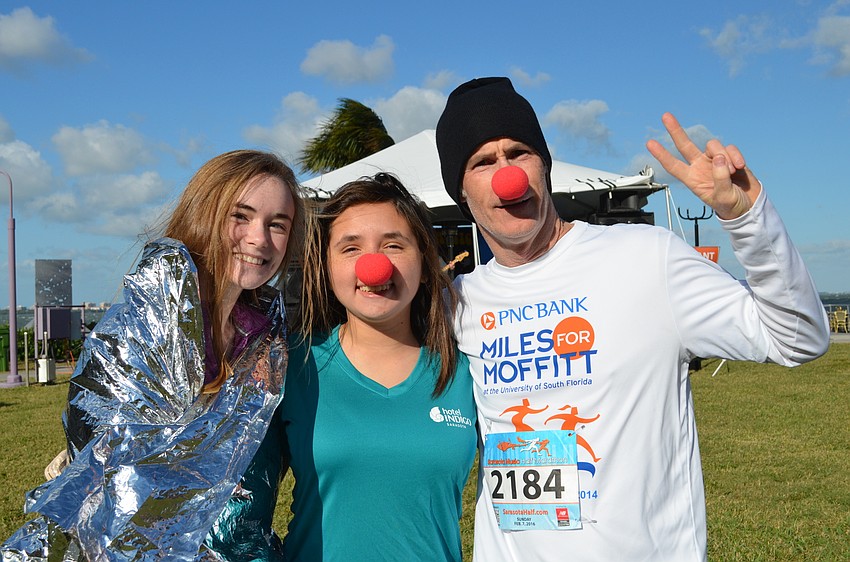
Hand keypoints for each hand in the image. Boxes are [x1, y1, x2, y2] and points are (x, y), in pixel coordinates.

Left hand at [646, 113, 760, 219]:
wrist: (749, 204)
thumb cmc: (731, 205)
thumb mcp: (723, 197)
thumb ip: (720, 179)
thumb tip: (719, 158)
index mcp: (692, 180)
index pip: (673, 166)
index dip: (662, 155)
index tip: (650, 143)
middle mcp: (700, 167)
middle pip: (685, 145)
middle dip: (676, 131)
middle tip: (665, 116)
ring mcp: (714, 160)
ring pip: (713, 146)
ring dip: (724, 157)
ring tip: (732, 172)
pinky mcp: (730, 156)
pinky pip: (730, 148)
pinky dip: (735, 156)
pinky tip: (740, 166)